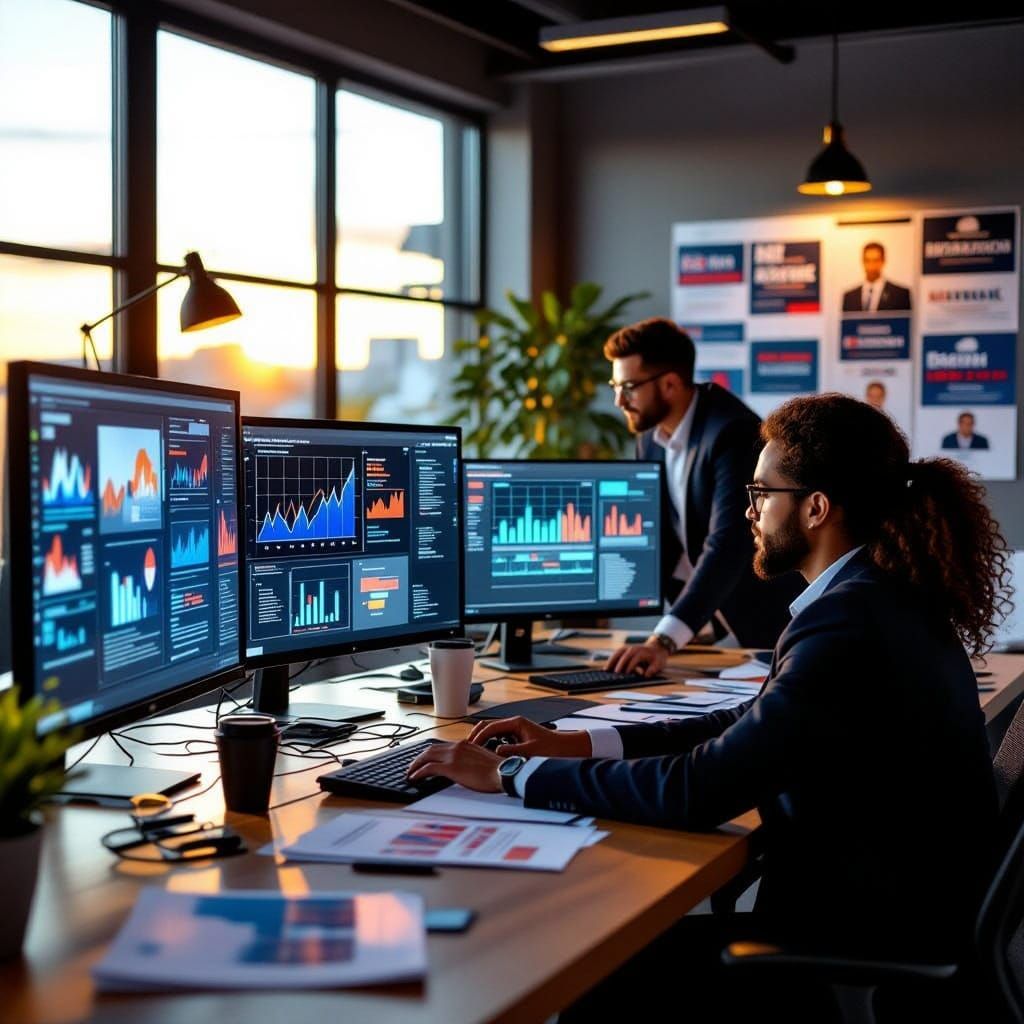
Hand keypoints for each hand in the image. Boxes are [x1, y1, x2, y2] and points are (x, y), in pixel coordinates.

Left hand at [406, 740, 503, 792]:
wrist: (504, 773)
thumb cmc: (499, 770)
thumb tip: (466, 768)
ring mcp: (453, 756)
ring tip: (410, 772)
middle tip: (413, 766)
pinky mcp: (451, 767)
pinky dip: (418, 772)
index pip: (442, 746)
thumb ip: (471, 759)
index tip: (425, 759)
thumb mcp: (483, 760)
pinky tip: (414, 778)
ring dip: (415, 764)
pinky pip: (428, 768)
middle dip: (419, 757)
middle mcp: (457, 746)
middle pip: (430, 749)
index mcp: (466, 744)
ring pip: (426, 756)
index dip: (431, 753)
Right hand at [467, 716, 591, 757]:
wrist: (569, 749)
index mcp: (516, 723)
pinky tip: (488, 756)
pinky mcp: (519, 738)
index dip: (478, 736)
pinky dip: (491, 746)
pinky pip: (500, 740)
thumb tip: (494, 751)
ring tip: (473, 753)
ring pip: (493, 734)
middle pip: (489, 727)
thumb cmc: (553, 749)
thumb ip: (511, 751)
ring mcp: (516, 731)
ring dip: (483, 741)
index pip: (490, 727)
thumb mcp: (530, 751)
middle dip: (476, 737)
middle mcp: (515, 724)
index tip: (469, 746)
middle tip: (465, 748)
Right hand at [605, 640, 668, 676]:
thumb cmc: (657, 658)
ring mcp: (628, 648)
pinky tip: (607, 667)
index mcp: (641, 652)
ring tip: (606, 670)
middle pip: (624, 655)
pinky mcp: (625, 649)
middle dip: (619, 664)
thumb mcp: (659, 664)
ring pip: (618, 653)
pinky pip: (617, 653)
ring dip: (612, 660)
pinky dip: (611, 659)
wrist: (656, 647)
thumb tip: (645, 675)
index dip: (630, 667)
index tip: (626, 674)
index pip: (634, 659)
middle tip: (615, 673)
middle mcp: (633, 649)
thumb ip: (652, 670)